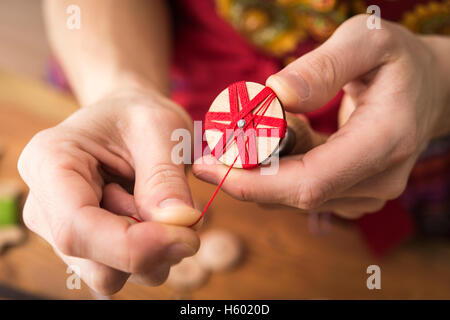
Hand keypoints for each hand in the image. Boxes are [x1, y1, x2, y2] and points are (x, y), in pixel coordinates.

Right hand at [18, 88, 201, 293]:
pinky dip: (148, 254)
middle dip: (149, 250)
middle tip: (178, 211)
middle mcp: (45, 204)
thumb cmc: (140, 115)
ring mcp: (61, 230)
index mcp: (50, 161)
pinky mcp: (84, 245)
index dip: (134, 245)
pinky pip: (120, 270)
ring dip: (151, 251)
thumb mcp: (161, 128)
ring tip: (154, 201)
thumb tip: (180, 223)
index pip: (77, 228)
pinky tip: (147, 216)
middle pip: (94, 262)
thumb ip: (165, 176)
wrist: (129, 118)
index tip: (186, 236)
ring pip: (109, 275)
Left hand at [193, 15, 449, 218]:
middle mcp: (377, 180)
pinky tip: (288, 136)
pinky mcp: (353, 195)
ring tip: (273, 121)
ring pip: (292, 195)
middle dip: (246, 172)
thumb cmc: (397, 61)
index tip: (209, 167)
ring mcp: (366, 193)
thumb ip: (324, 65)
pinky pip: (301, 191)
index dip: (254, 182)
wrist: (428, 90)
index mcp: (385, 140)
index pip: (310, 182)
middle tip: (217, 140)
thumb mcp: (367, 40)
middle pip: (294, 193)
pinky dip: (278, 169)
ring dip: (264, 165)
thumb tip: (276, 94)